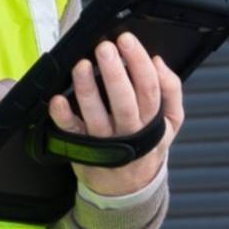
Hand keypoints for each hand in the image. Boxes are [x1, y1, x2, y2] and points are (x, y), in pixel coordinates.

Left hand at [47, 32, 184, 198]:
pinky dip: (63, 116)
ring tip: (81, 65)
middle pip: (125, 100)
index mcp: (153, 122)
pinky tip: (57, 100)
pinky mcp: (82, 149)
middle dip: (114, 72)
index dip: (139, 62)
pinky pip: (72, 132)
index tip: (127, 40)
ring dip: (88, 89)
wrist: (128, 189)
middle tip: (105, 48)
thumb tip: (158, 61)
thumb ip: (171, 91)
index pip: (150, 88)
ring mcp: (105, 142)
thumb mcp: (170, 123)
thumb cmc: (146, 147)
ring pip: (97, 115)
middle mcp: (130, 132)